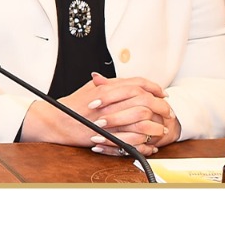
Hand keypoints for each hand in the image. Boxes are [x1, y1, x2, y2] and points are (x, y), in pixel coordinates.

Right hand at [20, 72, 174, 153]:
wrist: (56, 120)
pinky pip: (133, 138)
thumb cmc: (71, 106)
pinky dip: (144, 141)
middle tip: (168, 112)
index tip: (162, 94)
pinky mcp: (107, 134)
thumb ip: (107, 84)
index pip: (138, 83)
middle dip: (161, 106)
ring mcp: (110, 118)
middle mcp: (111, 101)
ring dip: (155, 125)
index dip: (153, 88)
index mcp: (108, 88)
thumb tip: (123, 81)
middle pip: (145, 100)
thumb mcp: (89, 89)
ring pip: (142, 120)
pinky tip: (150, 142)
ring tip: (161, 129)